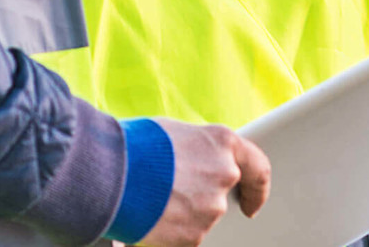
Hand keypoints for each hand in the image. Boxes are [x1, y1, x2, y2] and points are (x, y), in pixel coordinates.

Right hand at [137, 118, 271, 246]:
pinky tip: (150, 216)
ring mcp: (212, 208)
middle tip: (171, 195)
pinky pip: (186, 236)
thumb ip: (196, 150)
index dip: (257, 188)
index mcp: (223, 143)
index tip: (250, 203)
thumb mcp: (172, 133)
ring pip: (202, 217)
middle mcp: (225, 175)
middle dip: (201, 198)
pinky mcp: (195, 235)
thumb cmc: (134, 145)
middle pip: (222, 195)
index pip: (258, 168)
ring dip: (181, 213)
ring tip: (151, 199)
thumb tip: (194, 164)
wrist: (110, 173)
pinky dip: (170, 230)